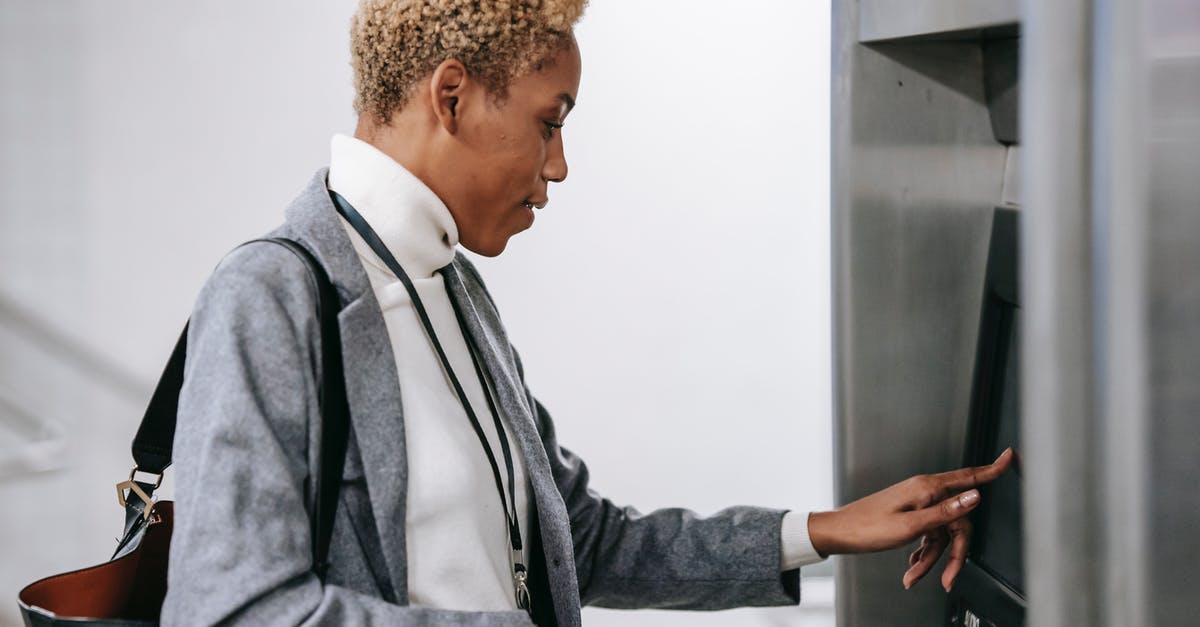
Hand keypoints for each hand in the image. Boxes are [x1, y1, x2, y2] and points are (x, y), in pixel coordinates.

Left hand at [807, 448, 1013, 590]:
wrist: (838, 533)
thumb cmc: (866, 527)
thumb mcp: (911, 525)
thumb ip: (946, 512)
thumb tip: (975, 496)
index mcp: (927, 488)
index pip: (968, 476)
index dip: (992, 469)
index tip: (1009, 458)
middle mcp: (924, 492)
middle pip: (957, 521)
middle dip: (954, 552)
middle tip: (949, 577)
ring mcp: (917, 503)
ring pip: (941, 533)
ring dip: (932, 558)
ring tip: (915, 575)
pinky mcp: (910, 515)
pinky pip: (928, 535)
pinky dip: (923, 553)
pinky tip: (912, 566)